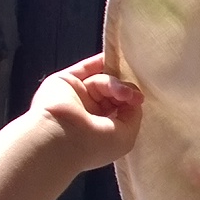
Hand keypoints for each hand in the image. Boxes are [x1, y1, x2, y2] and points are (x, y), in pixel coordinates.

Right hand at [28, 55, 142, 168]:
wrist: (60, 135)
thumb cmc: (94, 143)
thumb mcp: (126, 136)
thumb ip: (134, 114)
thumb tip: (135, 96)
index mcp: (102, 130)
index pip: (121, 109)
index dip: (132, 101)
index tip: (138, 99)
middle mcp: (88, 113)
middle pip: (113, 93)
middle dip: (125, 91)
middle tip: (130, 96)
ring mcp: (76, 97)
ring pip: (102, 81)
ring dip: (113, 85)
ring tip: (120, 93)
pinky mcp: (65, 81)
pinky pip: (85, 67)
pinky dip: (98, 62)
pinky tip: (110, 56)